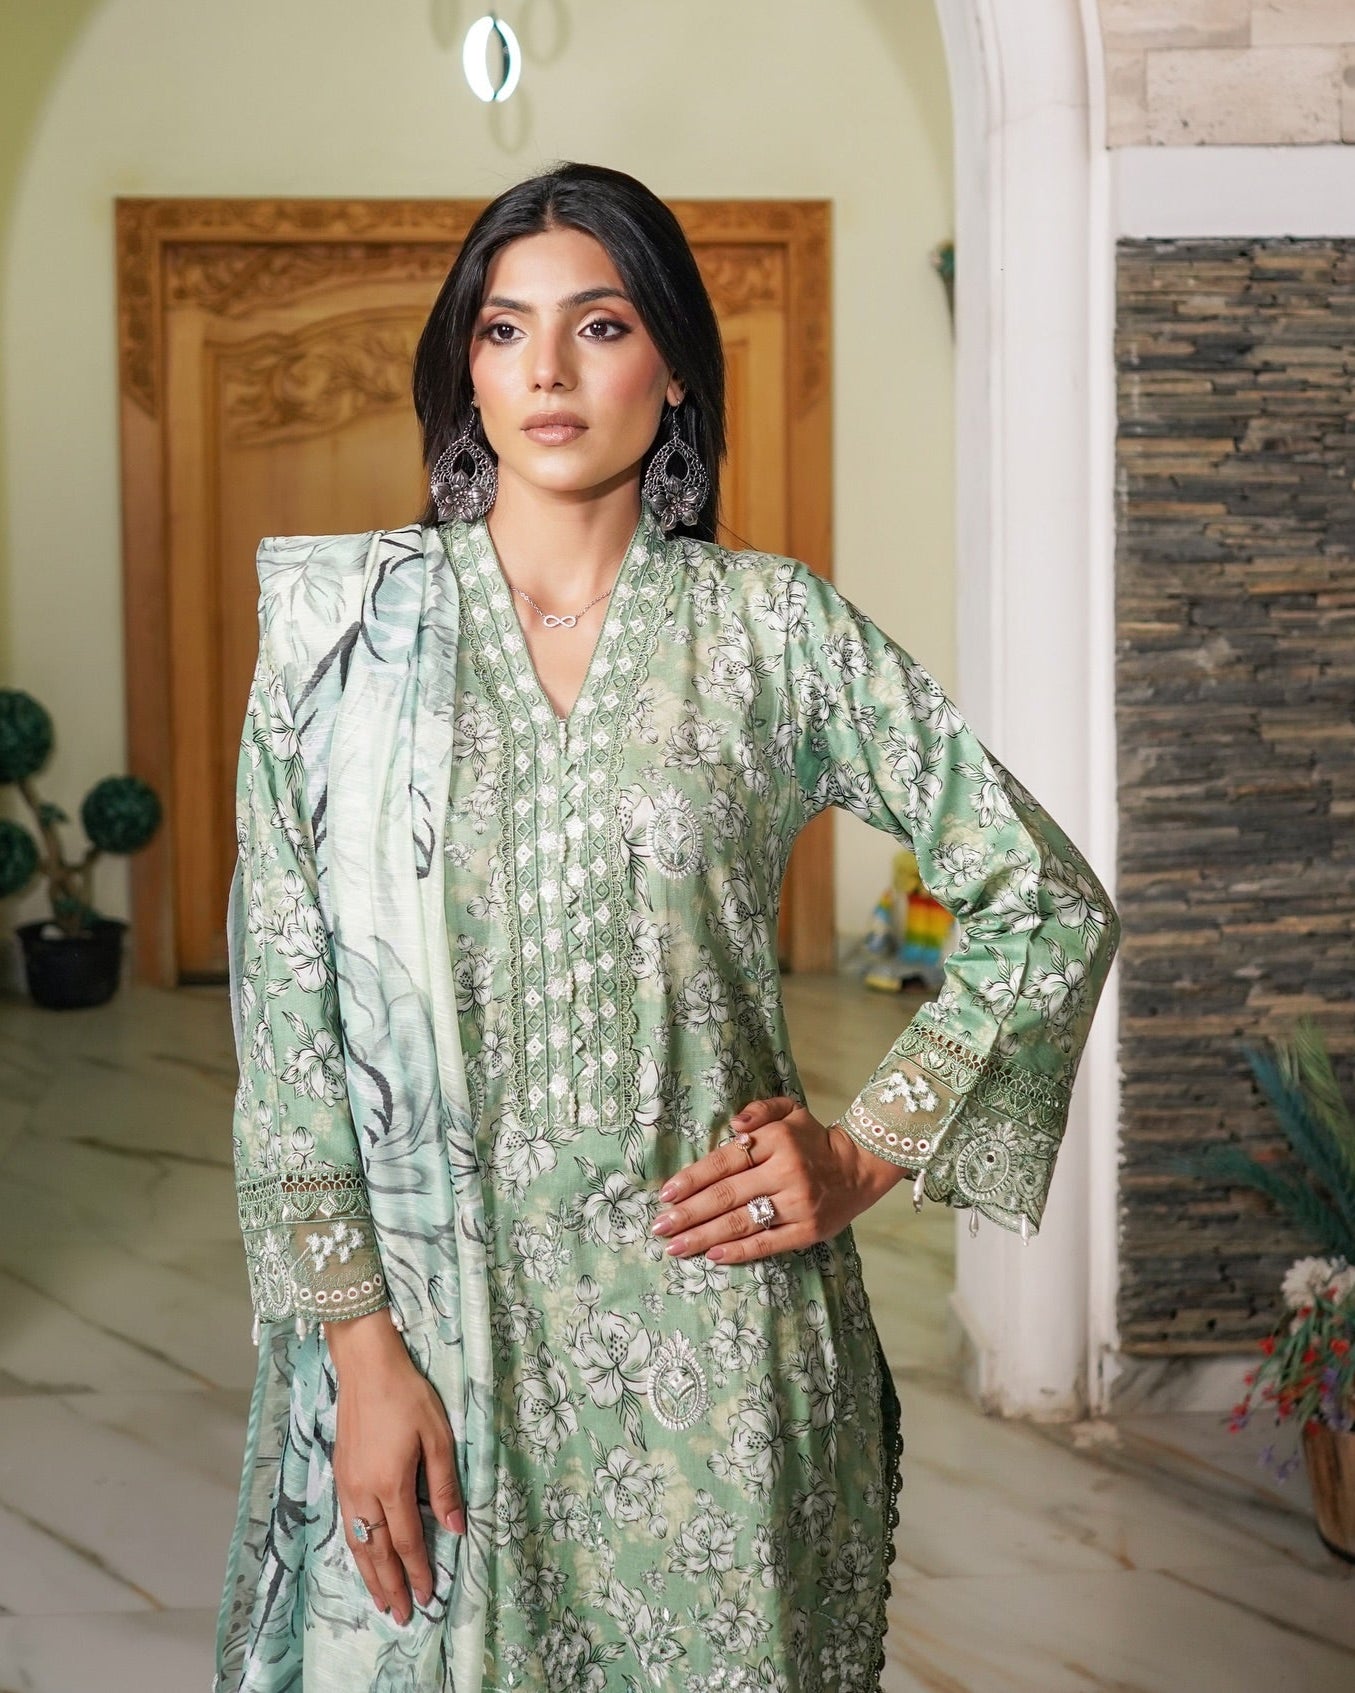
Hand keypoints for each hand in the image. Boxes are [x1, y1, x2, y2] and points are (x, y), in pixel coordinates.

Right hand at [325, 1308, 465, 1625]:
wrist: (366, 1365)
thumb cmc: (407, 1395)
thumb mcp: (438, 1436)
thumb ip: (446, 1485)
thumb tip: (456, 1528)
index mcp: (391, 1484)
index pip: (408, 1541)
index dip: (419, 1571)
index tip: (428, 1596)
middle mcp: (364, 1492)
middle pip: (378, 1552)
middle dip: (391, 1585)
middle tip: (402, 1615)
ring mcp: (348, 1484)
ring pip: (357, 1543)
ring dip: (369, 1575)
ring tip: (381, 1599)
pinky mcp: (341, 1474)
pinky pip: (347, 1525)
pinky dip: (356, 1549)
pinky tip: (362, 1556)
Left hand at [650, 1094, 909, 1264]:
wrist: (859, 1167)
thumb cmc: (812, 1139)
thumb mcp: (790, 1110)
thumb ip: (760, 1109)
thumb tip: (734, 1124)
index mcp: (777, 1140)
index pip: (725, 1161)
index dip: (693, 1179)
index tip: (666, 1194)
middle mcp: (786, 1172)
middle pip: (726, 1195)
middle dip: (688, 1213)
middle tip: (660, 1226)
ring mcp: (798, 1204)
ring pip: (741, 1222)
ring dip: (704, 1236)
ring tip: (675, 1247)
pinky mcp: (808, 1231)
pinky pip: (767, 1244)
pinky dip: (739, 1251)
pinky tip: (713, 1256)